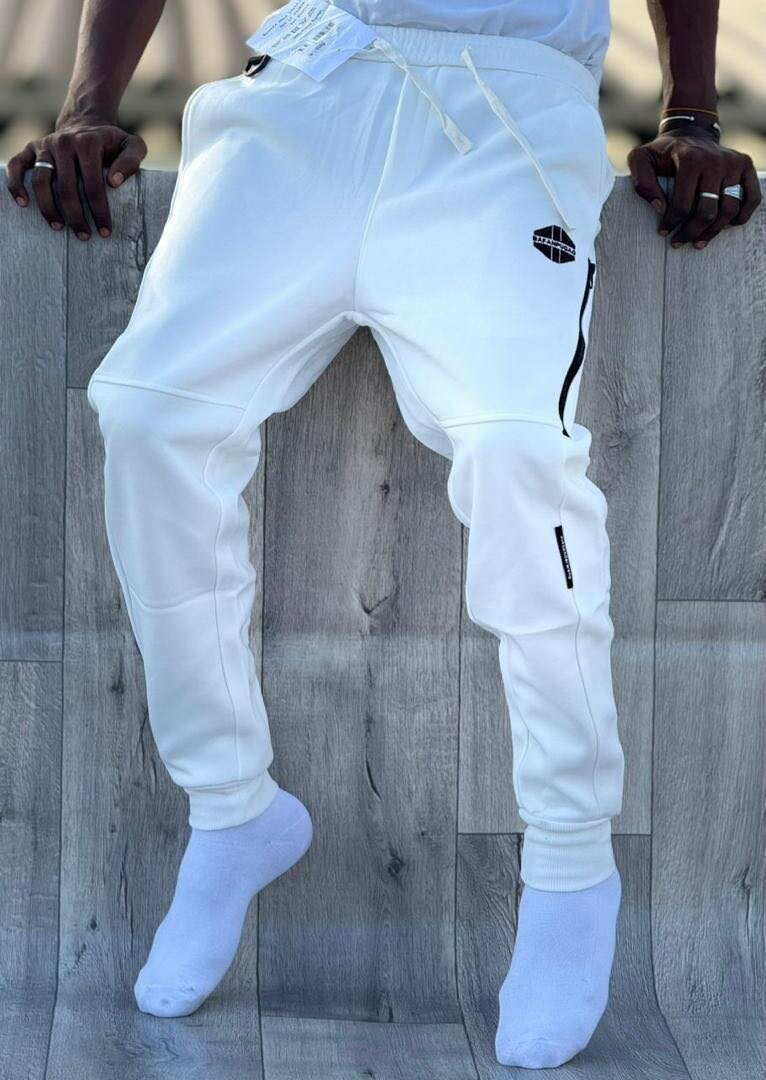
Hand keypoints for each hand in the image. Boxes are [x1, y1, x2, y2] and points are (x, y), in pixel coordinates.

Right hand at [6, 117, 146, 239]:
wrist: (86, 124)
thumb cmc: (112, 143)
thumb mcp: (132, 145)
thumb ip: (131, 160)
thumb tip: (114, 182)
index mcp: (88, 142)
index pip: (92, 184)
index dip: (99, 210)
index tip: (105, 231)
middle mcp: (64, 142)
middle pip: (66, 187)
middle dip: (75, 216)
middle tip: (84, 236)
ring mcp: (45, 145)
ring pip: (40, 181)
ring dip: (48, 208)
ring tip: (58, 228)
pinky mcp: (31, 148)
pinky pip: (16, 165)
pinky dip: (16, 184)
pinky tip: (23, 204)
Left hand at [627, 129, 760, 249]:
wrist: (690, 134)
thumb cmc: (662, 153)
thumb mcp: (640, 159)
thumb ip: (642, 181)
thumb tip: (660, 208)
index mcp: (690, 160)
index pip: (683, 205)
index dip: (672, 224)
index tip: (664, 232)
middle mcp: (715, 161)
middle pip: (708, 211)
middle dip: (691, 233)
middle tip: (679, 242)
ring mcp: (733, 163)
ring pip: (730, 210)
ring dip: (714, 232)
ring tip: (699, 241)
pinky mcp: (746, 165)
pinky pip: (752, 198)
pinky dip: (741, 217)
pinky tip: (725, 227)